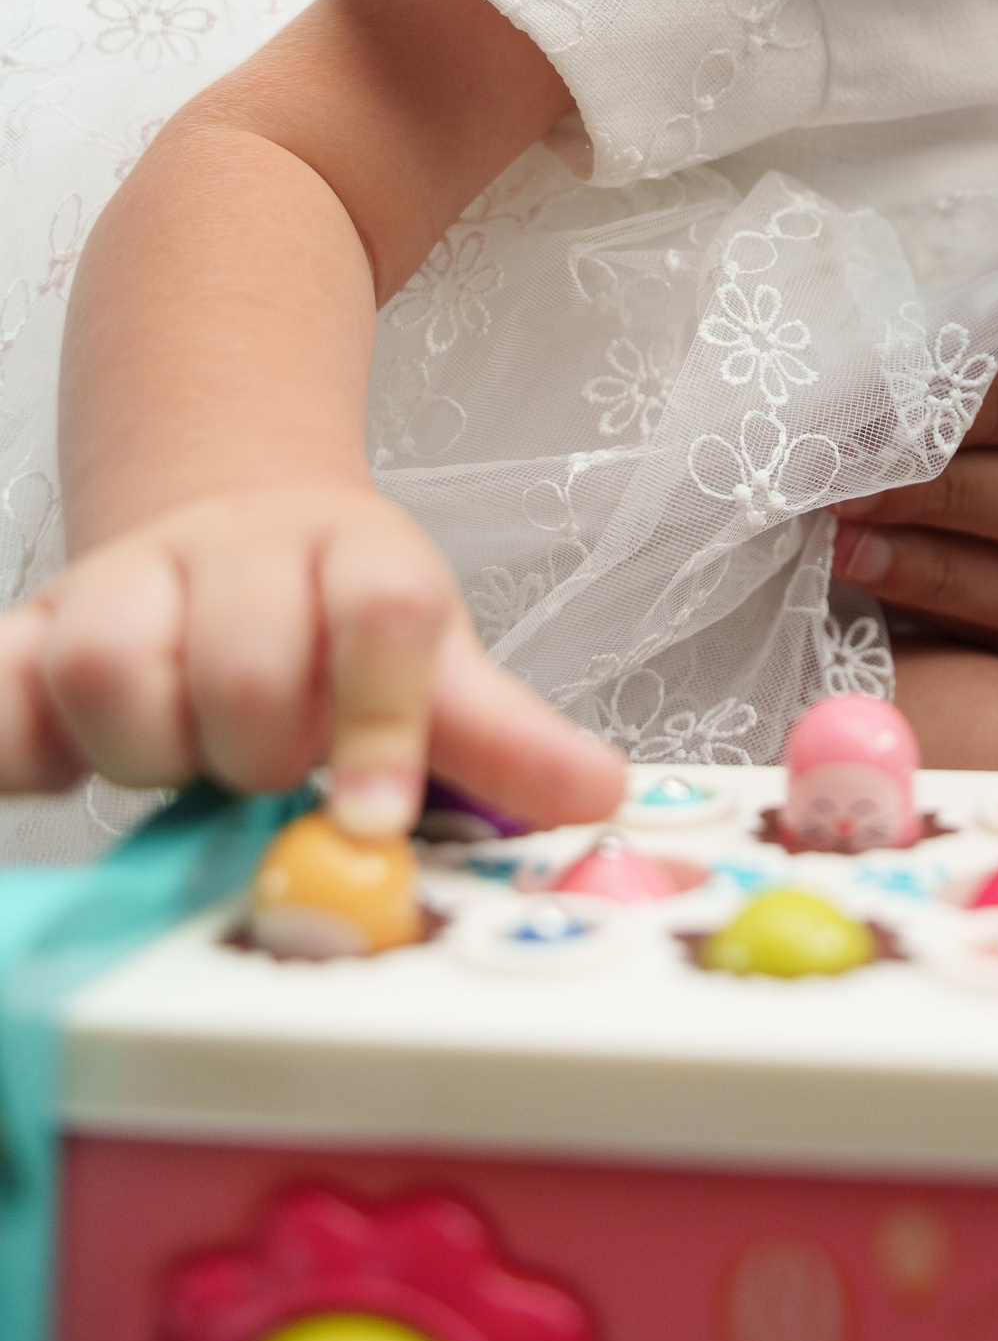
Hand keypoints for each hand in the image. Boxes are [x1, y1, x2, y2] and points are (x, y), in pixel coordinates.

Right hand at [0, 487, 622, 833]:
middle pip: (242, 655)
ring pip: (108, 662)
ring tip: (182, 765)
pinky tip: (57, 771)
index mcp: (357, 554)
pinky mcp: (36, 627)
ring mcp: (128, 581)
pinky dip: (18, 744)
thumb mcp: (435, 661)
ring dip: (147, 748)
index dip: (381, 716)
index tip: (376, 814)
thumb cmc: (340, 617)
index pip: (381, 612)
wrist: (235, 526)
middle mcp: (238, 551)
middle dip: (262, 747)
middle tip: (272, 773)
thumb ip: (501, 736)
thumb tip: (597, 792)